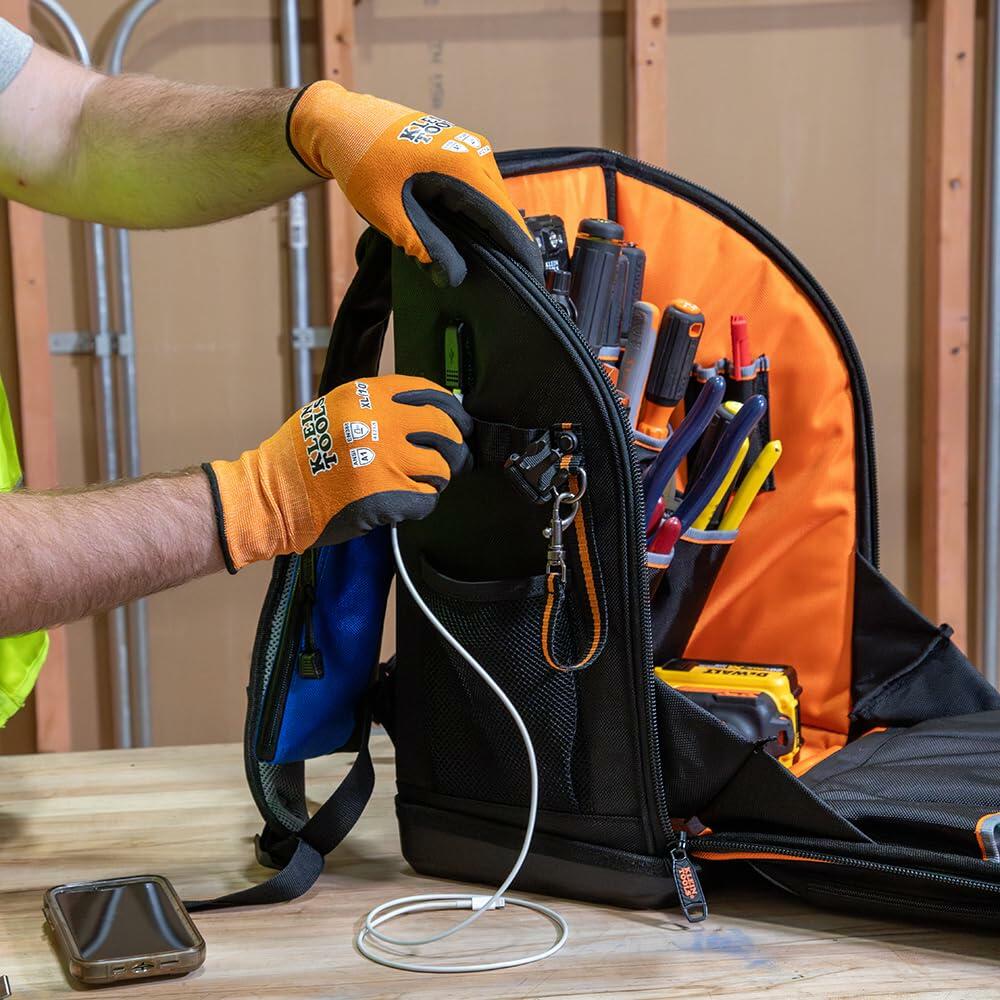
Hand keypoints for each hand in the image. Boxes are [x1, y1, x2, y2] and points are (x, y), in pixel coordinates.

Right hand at [205, 376, 471, 570]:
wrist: (270, 496)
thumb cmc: (299, 458)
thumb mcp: (334, 411)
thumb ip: (376, 408)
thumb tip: (427, 413)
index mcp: (365, 396)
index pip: (428, 394)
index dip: (453, 411)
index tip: (460, 424)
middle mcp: (376, 422)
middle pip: (444, 430)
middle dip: (456, 448)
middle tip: (455, 462)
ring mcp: (381, 459)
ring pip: (441, 469)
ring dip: (435, 481)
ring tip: (418, 485)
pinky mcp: (382, 495)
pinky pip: (425, 501)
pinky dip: (420, 506)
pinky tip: (403, 505)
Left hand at [286, 81, 530, 285]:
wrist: (344, 122)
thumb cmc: (362, 162)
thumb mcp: (387, 212)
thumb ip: (423, 246)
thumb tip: (452, 277)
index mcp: (464, 168)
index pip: (505, 219)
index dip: (519, 252)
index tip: (531, 280)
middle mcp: (476, 155)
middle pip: (503, 211)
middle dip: (505, 245)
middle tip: (503, 283)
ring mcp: (471, 150)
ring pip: (491, 201)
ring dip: (488, 230)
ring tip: (481, 264)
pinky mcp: (461, 151)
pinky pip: (479, 189)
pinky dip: (476, 214)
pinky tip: (465, 237)